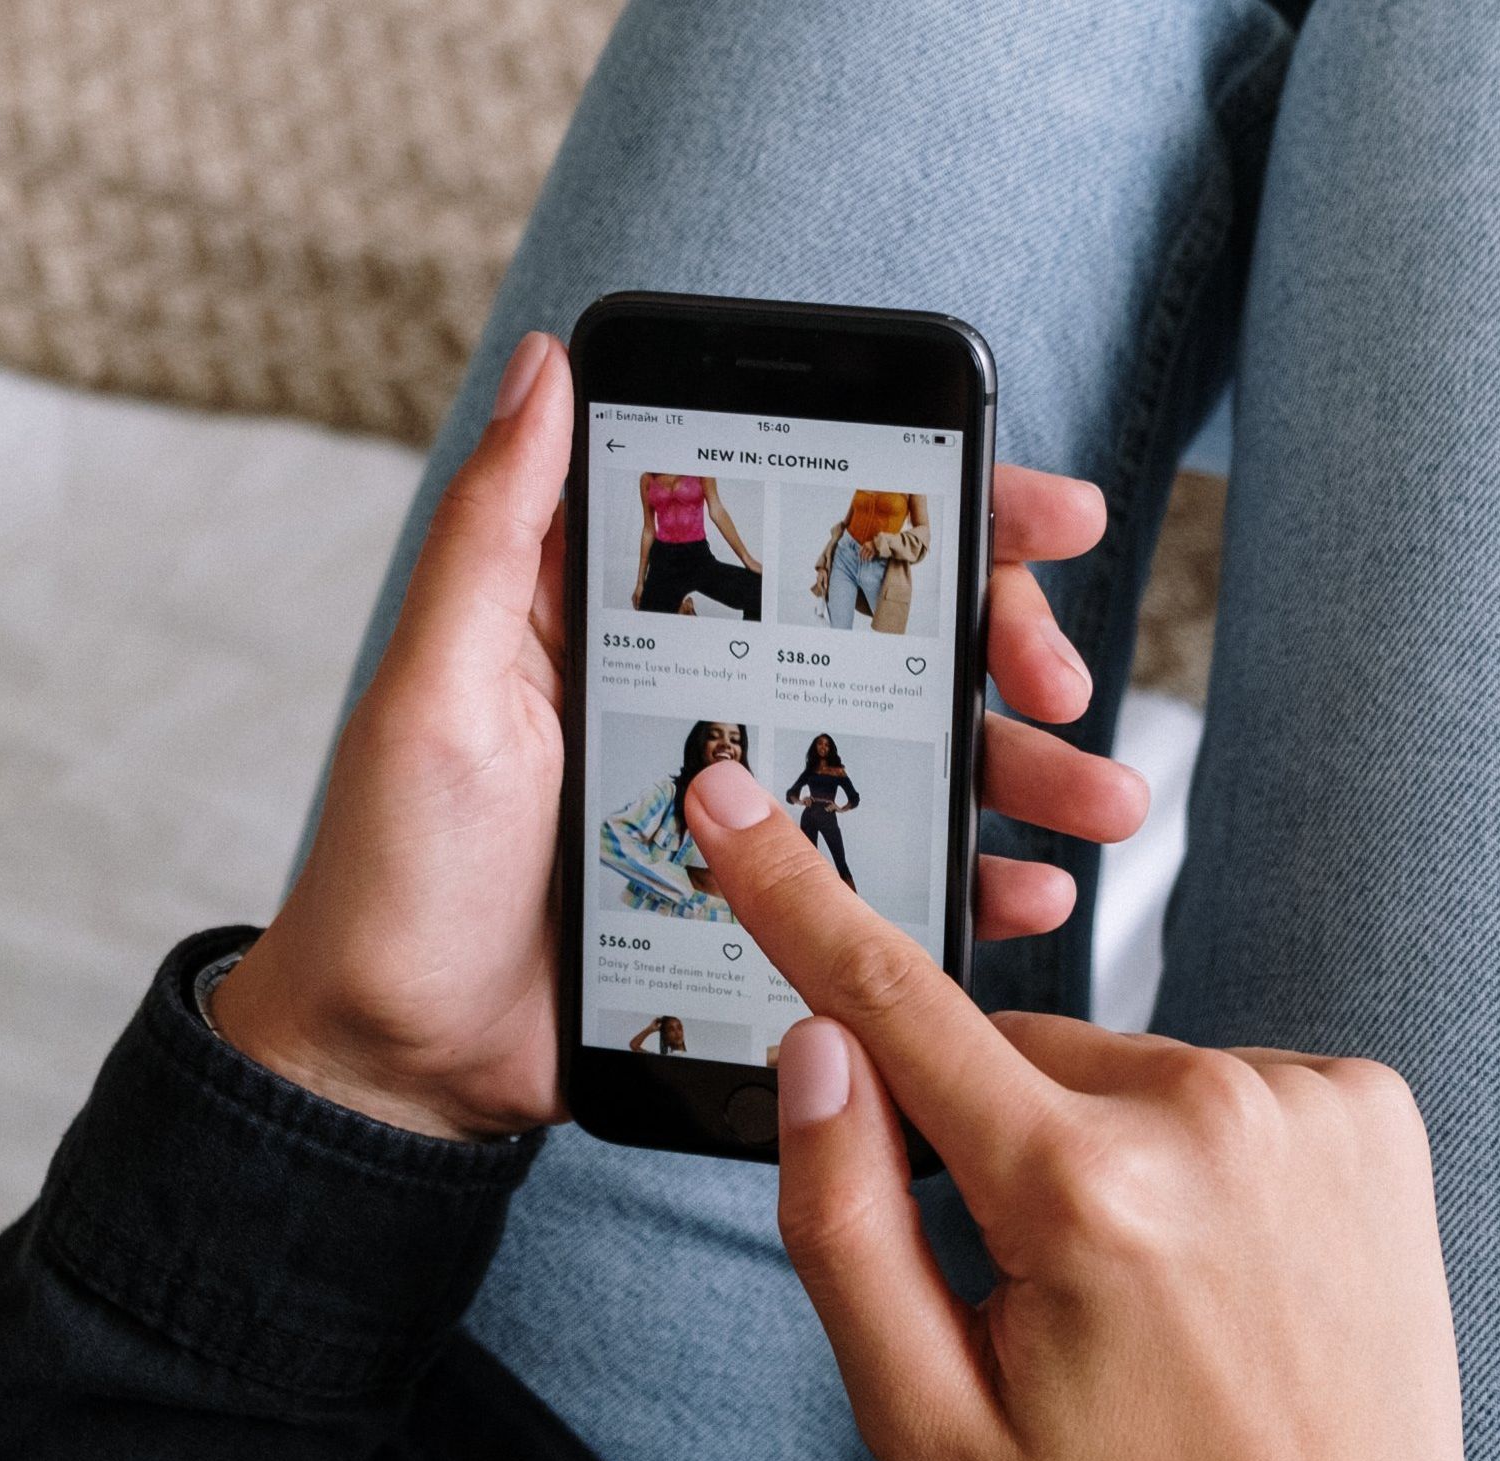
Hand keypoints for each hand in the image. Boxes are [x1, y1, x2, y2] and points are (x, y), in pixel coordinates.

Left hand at [214, 329, 1124, 1140]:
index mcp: (644, 634)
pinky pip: (888, 888)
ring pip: (914, 767)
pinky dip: (969, 889)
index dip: (929, 513)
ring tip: (1102, 800)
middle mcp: (714, 708)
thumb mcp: (437, 688)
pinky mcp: (768, 915)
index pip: (806, 540)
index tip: (1037, 509)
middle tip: (1062, 684)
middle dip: (1004, 649)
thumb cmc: (398, 868)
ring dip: (1023, 773)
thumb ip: (497, 536)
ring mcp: (751, 816)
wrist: (398, 1058)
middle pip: (891, 647)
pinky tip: (1023, 894)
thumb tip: (547, 364)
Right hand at [682, 767, 1499, 1460]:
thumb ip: (837, 1219)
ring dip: (1095, 1136)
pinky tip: (1222, 1249)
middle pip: (1010, 1048)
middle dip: (987, 1128)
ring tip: (1148, 1279)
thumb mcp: (920, 1412)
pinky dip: (1191, 1140)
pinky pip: (1217, 1076)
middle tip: (1035, 1270)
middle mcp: (1205, 1113)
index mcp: (1078, 1193)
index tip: (732, 799)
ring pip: (1115, 1061)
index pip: (895, 1004)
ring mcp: (1307, 1101)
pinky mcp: (1369, 1104)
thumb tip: (818, 1047)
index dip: (795, 897)